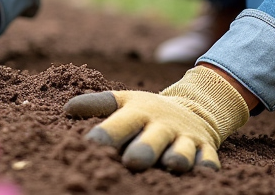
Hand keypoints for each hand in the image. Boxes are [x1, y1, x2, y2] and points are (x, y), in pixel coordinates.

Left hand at [64, 66, 248, 172]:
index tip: (91, 144)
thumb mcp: (123, 102)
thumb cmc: (147, 112)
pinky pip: (208, 159)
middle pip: (152, 139)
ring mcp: (185, 138)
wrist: (194, 108)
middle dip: (144, 150)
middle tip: (132, 162)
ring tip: (171, 165)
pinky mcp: (205, 149)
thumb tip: (67, 110)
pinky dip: (205, 166)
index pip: (120, 121)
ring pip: (182, 150)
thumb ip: (97, 105)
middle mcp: (162, 125)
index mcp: (138, 112)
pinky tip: (202, 172)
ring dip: (177, 157)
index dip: (106, 133)